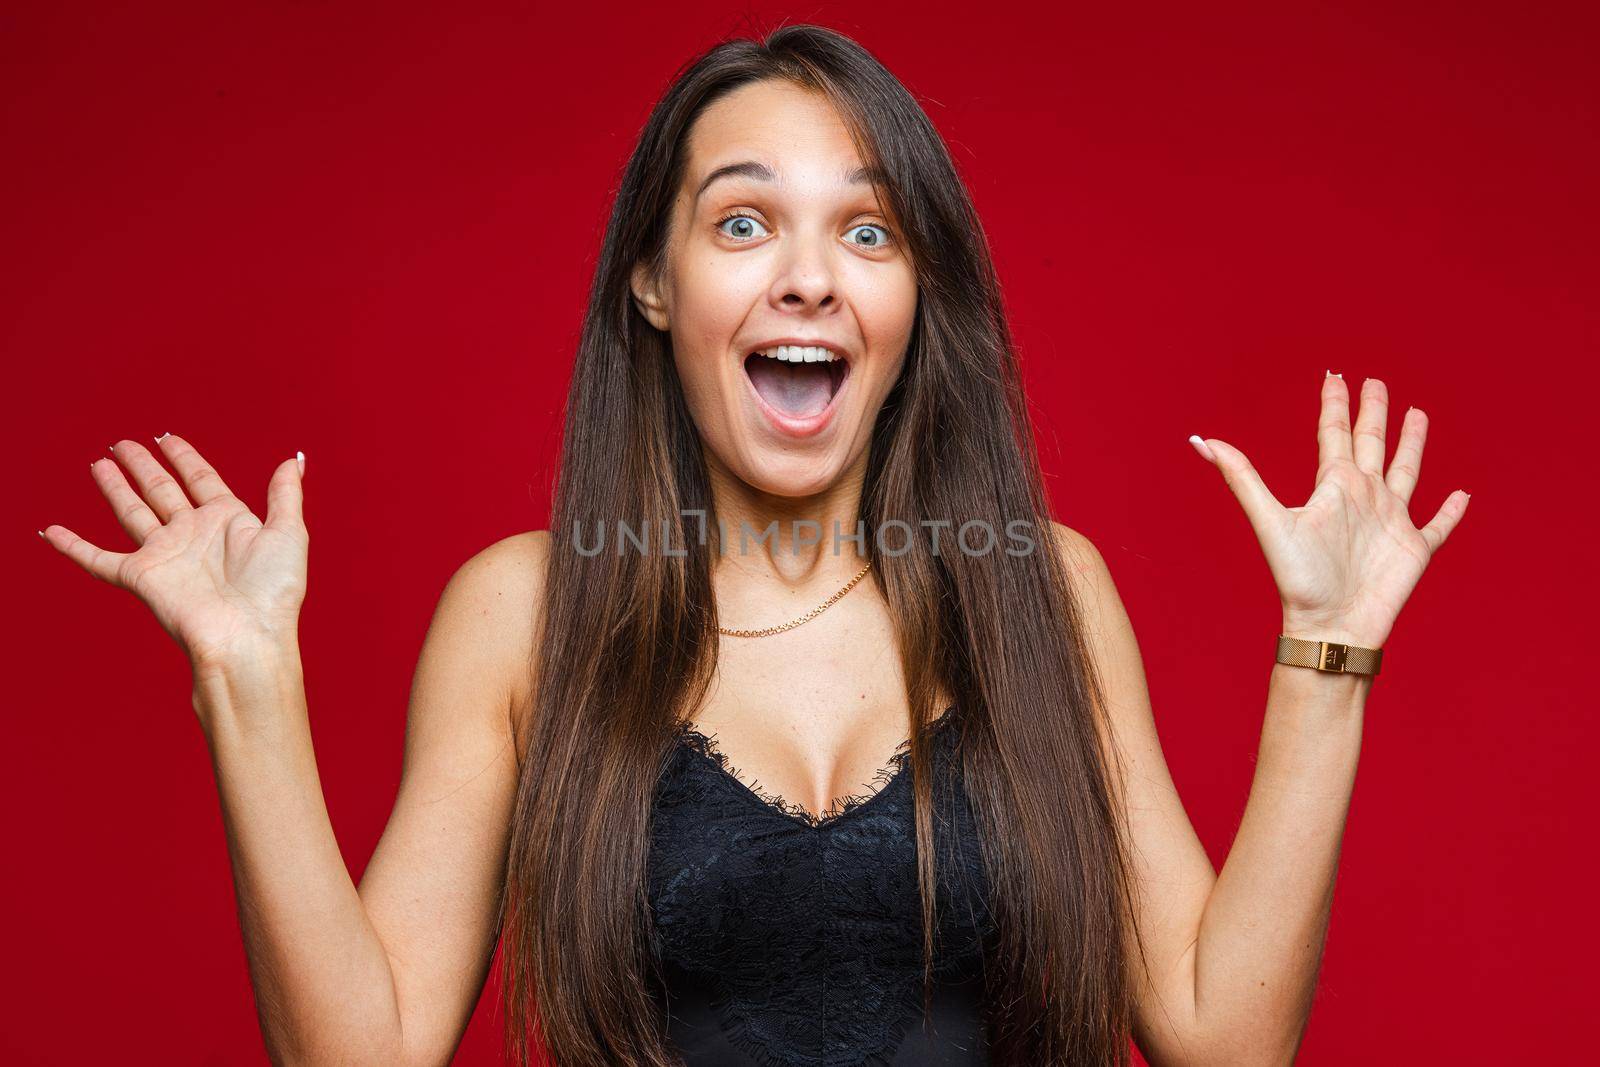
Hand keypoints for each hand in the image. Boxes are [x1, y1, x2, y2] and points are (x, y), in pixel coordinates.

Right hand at [41, 435, 308, 668]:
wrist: (246, 637)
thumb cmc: (273, 592)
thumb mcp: (288, 533)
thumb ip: (285, 496)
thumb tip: (291, 461)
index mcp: (228, 521)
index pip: (201, 479)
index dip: (184, 457)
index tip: (166, 437)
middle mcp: (193, 534)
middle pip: (161, 490)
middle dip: (143, 466)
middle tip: (122, 443)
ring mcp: (166, 555)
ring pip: (132, 513)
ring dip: (115, 489)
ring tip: (99, 463)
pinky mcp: (142, 578)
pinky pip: (99, 559)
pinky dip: (74, 547)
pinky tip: (53, 532)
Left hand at [1189, 372, 1469, 649]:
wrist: (1330, 625)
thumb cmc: (1299, 579)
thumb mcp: (1269, 520)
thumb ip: (1241, 477)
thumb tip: (1201, 440)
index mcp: (1334, 486)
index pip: (1334, 434)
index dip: (1335, 405)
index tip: (1336, 376)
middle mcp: (1364, 497)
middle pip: (1371, 442)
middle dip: (1374, 412)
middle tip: (1376, 382)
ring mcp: (1391, 521)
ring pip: (1406, 471)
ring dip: (1412, 444)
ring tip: (1417, 414)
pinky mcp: (1414, 549)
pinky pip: (1438, 526)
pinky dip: (1450, 511)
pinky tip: (1461, 494)